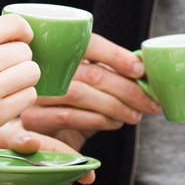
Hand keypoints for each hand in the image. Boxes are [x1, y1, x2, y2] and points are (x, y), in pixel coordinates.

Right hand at [0, 15, 41, 157]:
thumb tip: (8, 38)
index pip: (15, 24)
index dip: (23, 33)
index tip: (20, 41)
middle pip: (26, 51)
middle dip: (20, 60)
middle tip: (5, 71)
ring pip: (32, 73)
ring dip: (24, 80)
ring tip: (7, 87)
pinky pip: (29, 97)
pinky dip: (21, 99)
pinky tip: (5, 102)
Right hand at [17, 34, 158, 149]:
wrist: (45, 139)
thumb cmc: (75, 107)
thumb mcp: (92, 87)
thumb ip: (111, 75)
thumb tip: (145, 72)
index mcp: (61, 53)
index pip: (88, 44)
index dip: (116, 55)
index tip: (140, 70)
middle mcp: (45, 69)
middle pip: (91, 73)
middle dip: (127, 89)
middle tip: (150, 102)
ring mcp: (37, 93)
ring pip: (81, 95)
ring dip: (115, 106)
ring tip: (135, 115)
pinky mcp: (35, 118)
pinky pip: (70, 116)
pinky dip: (98, 120)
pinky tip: (115, 123)